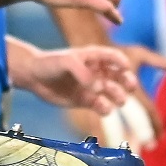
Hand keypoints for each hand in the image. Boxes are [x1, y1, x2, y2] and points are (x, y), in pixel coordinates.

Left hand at [19, 43, 139, 113]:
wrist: (34, 77)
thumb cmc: (50, 63)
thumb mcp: (67, 62)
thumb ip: (83, 73)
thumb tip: (98, 88)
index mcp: (94, 57)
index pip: (114, 57)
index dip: (122, 62)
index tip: (125, 67)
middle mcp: (96, 72)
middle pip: (120, 76)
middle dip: (128, 81)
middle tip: (130, 87)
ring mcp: (92, 87)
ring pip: (113, 93)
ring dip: (119, 96)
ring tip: (118, 100)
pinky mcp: (86, 101)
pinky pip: (101, 106)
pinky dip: (106, 108)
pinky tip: (103, 108)